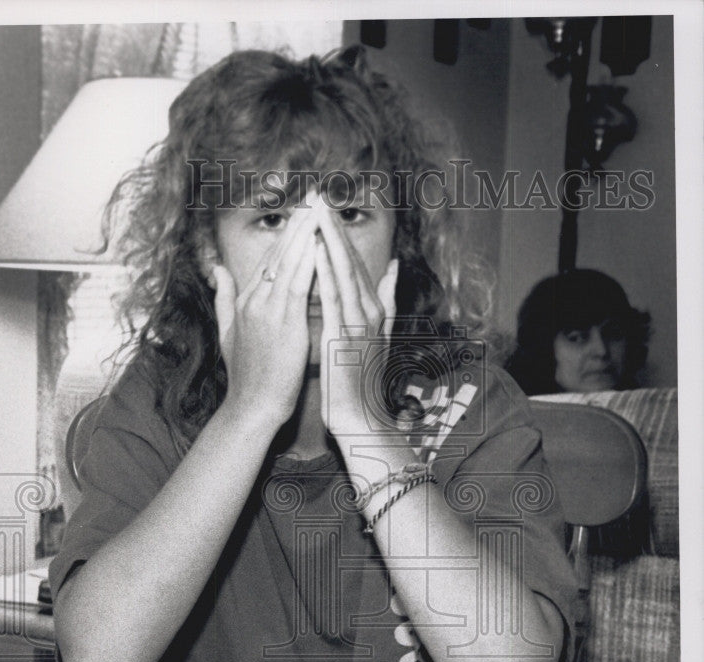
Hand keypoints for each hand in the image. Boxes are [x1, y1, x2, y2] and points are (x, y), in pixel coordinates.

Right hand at [213, 195, 317, 425]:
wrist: (251, 406)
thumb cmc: (247, 377)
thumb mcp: (226, 333)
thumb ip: (223, 298)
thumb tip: (216, 269)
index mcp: (245, 301)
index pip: (269, 259)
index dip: (286, 233)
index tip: (301, 210)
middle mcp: (254, 300)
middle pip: (278, 253)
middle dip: (297, 223)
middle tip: (314, 195)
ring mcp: (267, 310)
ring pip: (289, 262)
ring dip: (305, 232)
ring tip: (319, 207)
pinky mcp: (283, 323)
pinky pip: (299, 284)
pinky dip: (309, 260)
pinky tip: (319, 242)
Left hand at [315, 200, 397, 434]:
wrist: (362, 419)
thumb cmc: (361, 381)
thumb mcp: (376, 336)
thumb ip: (386, 299)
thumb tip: (394, 267)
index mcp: (372, 309)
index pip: (353, 264)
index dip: (339, 234)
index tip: (324, 207)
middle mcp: (370, 310)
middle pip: (350, 259)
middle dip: (334, 225)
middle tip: (318, 194)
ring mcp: (361, 322)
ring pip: (344, 270)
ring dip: (330, 237)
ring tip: (316, 209)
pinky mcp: (348, 336)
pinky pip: (336, 295)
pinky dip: (328, 270)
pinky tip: (318, 248)